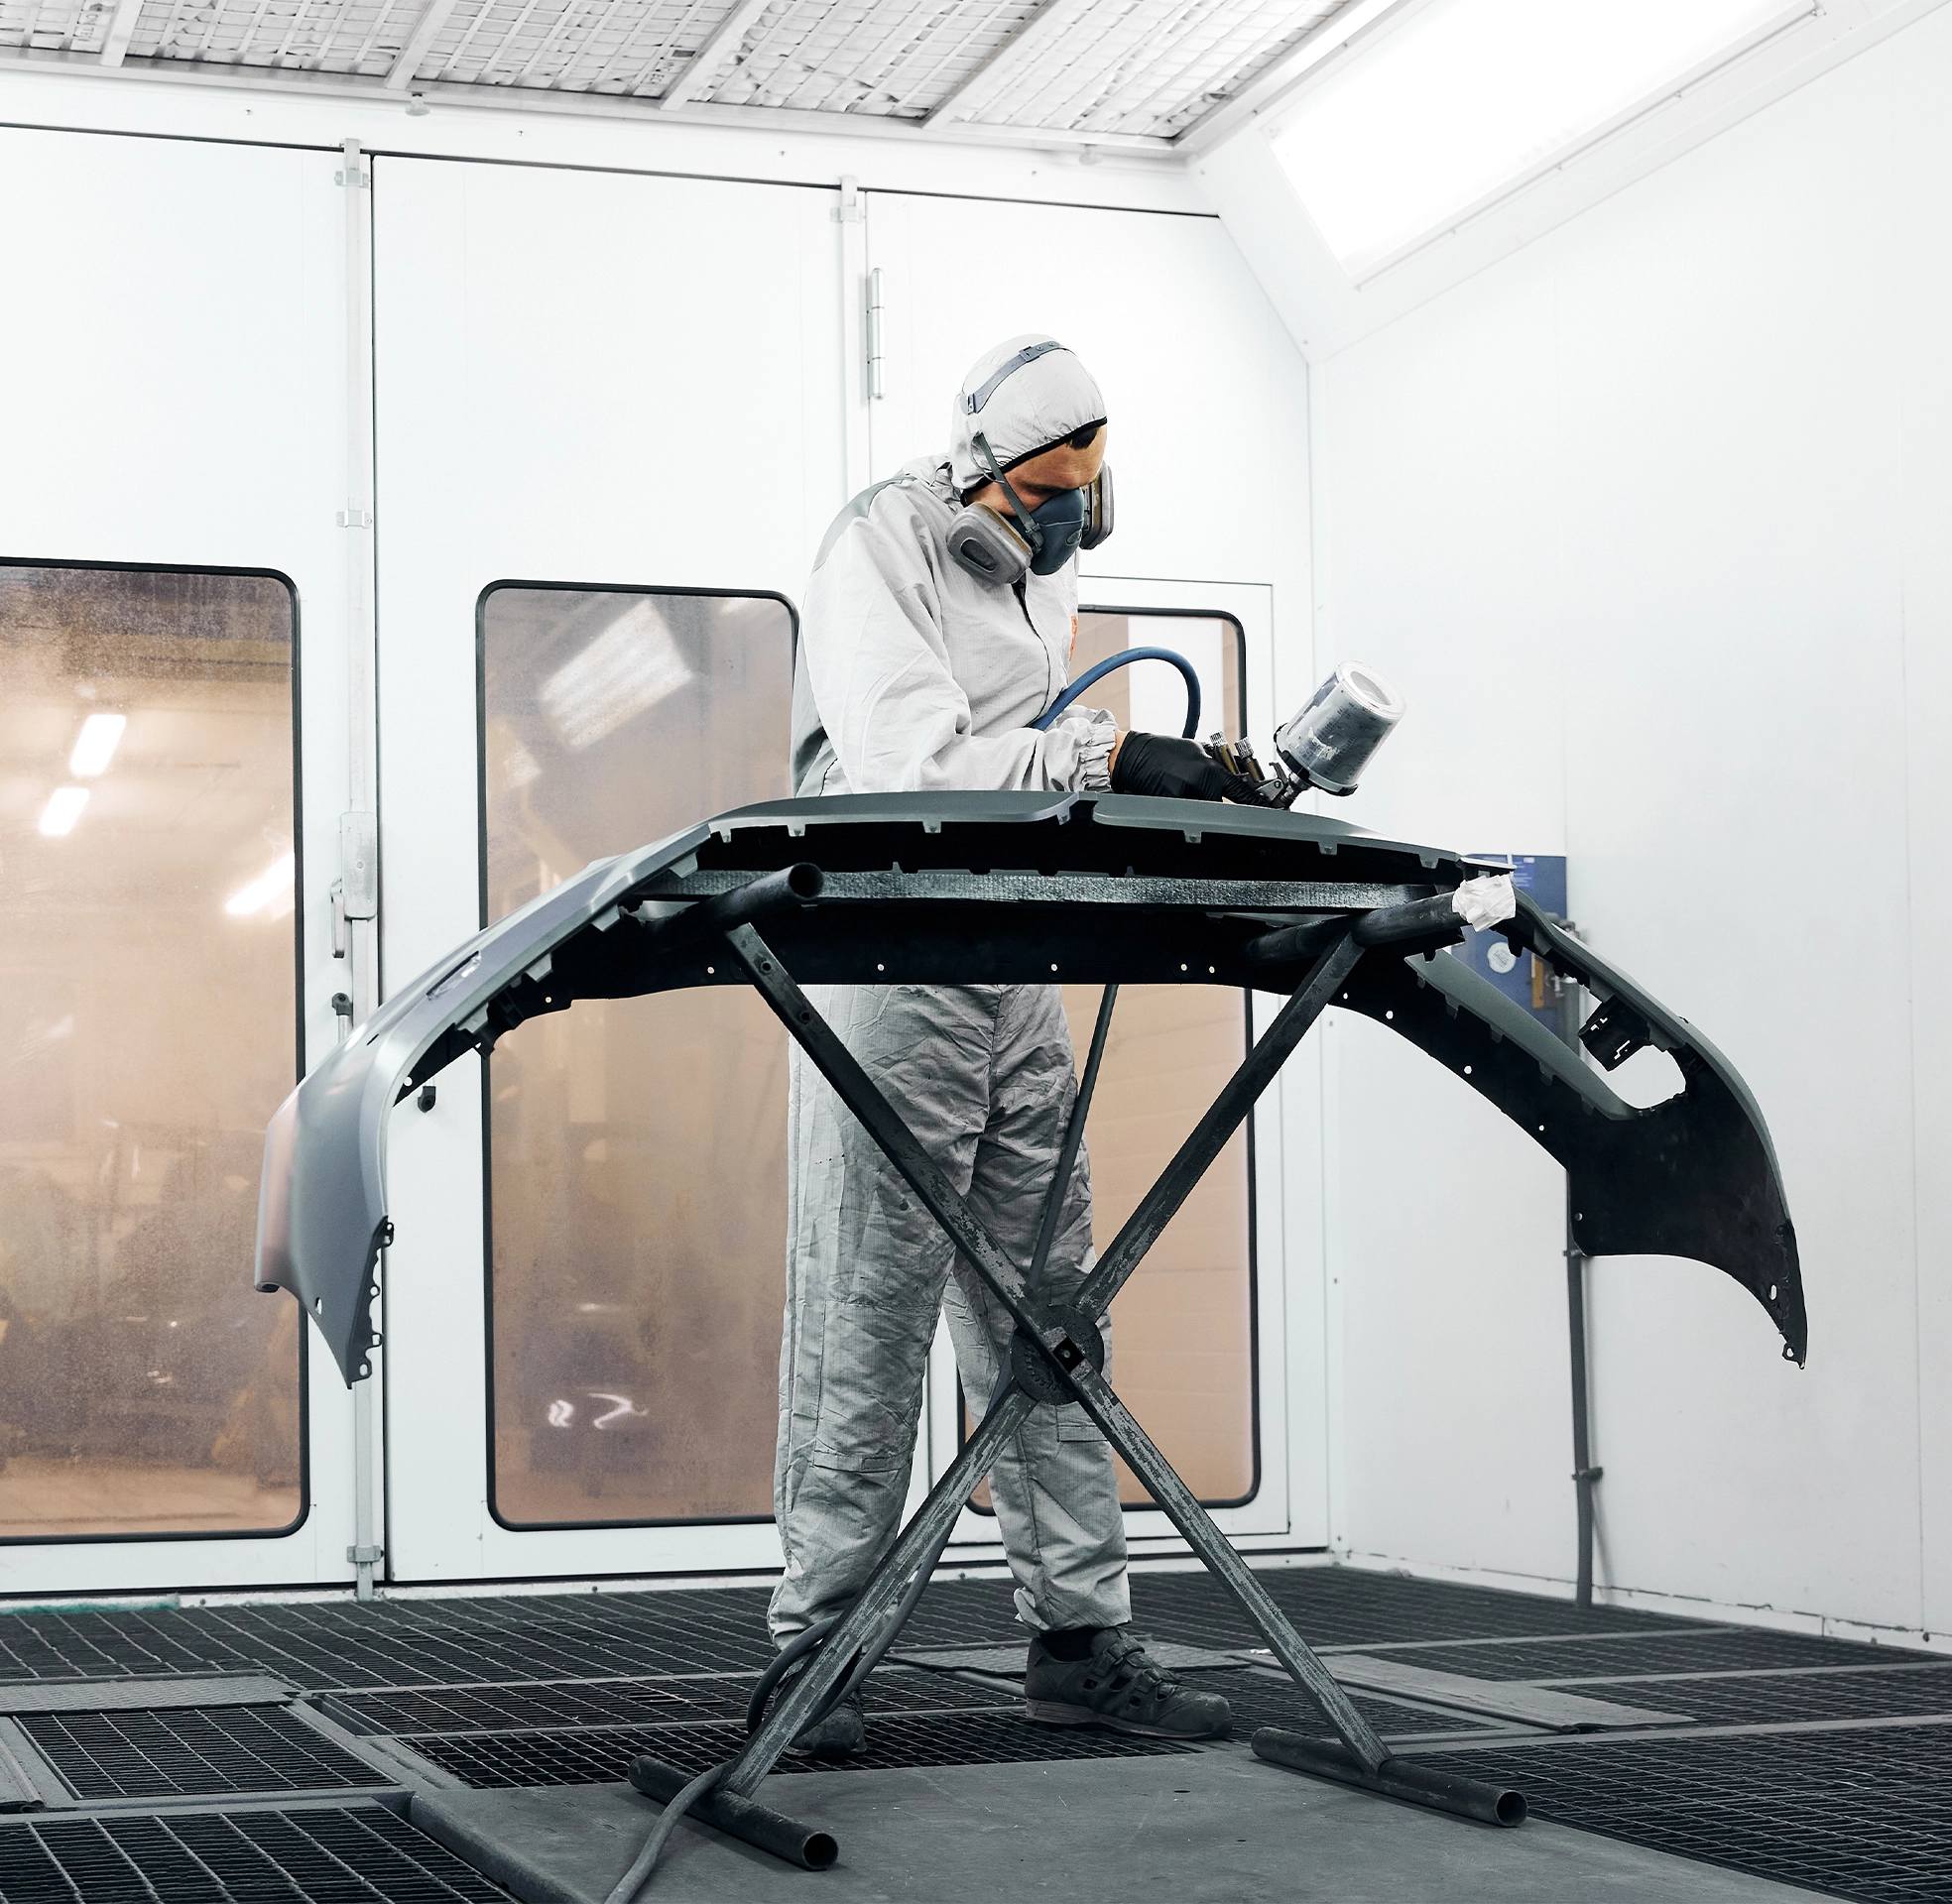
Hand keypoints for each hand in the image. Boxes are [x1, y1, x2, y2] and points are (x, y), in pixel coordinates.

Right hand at [1110, 732, 1256, 802]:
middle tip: (1202, 791)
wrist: (1135, 755)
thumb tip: (1242, 771)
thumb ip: (1220, 761)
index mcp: (1211, 768)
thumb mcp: (1198, 748)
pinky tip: (1172, 792)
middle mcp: (1202, 782)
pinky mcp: (1172, 804)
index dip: (1256, 802)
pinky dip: (1184, 807)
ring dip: (1199, 804)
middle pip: (1223, 806)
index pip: (1242, 791)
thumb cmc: (1163, 751)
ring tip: (1182, 787)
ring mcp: (1187, 795)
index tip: (1268, 809)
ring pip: (1205, 811)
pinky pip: (1186, 813)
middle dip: (1218, 803)